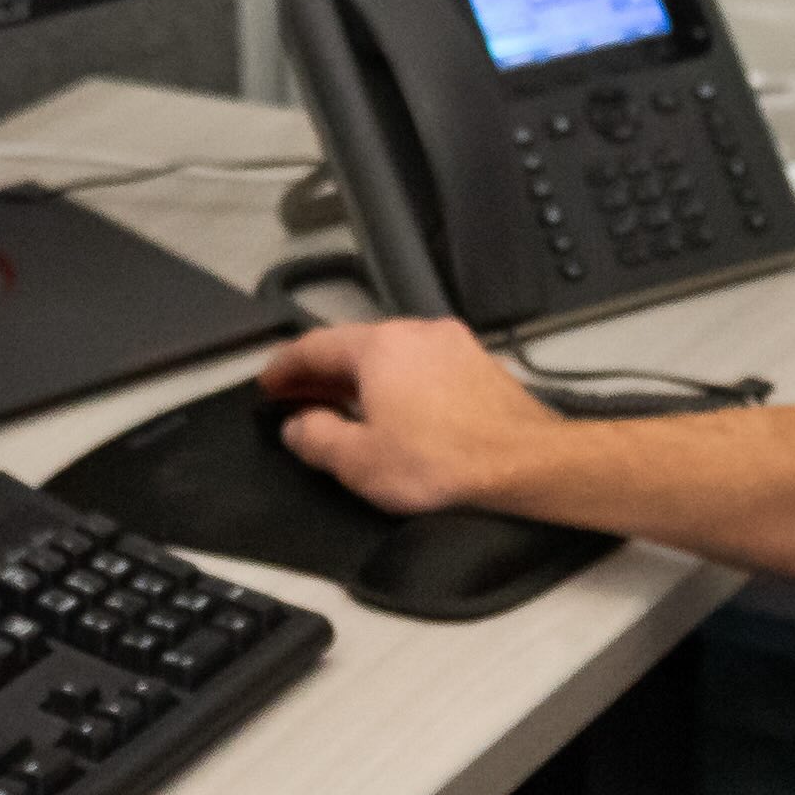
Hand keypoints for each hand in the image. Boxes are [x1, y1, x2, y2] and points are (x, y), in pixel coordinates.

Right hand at [260, 318, 566, 514]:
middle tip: (297, 395)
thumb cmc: (446, 461)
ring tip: (344, 406)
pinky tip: (398, 411)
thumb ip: (316, 438)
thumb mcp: (359, 461)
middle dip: (321, 373)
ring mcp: (452, 345)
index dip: (284, 367)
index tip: (269, 383)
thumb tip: (297, 425)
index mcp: (379, 346)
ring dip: (361, 377)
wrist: (525, 462)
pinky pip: (423, 367)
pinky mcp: (478, 365)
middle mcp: (416, 332)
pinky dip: (399, 383)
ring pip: (391, 354)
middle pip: (353, 346)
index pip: (314, 346)